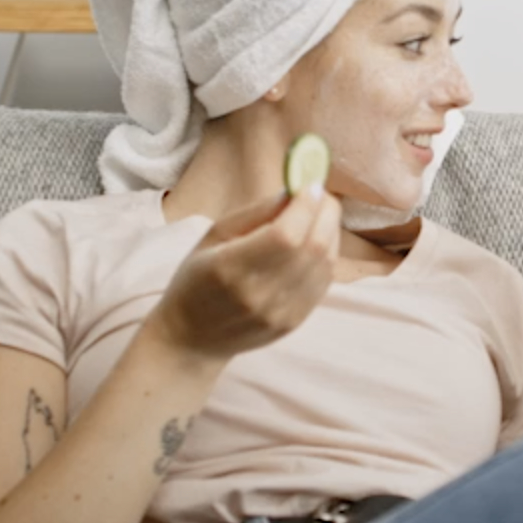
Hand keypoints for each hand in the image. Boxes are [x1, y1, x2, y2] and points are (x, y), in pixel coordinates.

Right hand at [148, 185, 341, 360]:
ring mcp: (281, 312)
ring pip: (325, 263)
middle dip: (325, 213)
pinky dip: (327, 255)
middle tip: (320, 195)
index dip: (305, 206)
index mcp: (231, 268)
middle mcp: (260, 294)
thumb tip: (294, 191)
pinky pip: (324, 281)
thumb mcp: (214, 236)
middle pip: (313, 246)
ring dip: (330, 231)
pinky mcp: (295, 321)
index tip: (309, 184)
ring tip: (319, 215)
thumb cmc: (197, 278)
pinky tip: (317, 241)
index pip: (285, 234)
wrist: (192, 337)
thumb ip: (255, 213)